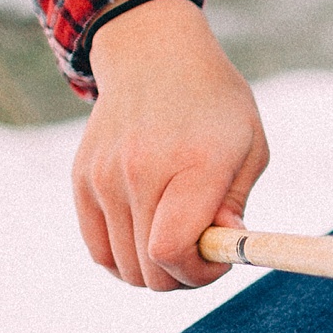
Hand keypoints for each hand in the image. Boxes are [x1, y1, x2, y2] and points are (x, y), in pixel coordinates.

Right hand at [72, 0, 269, 291]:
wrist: (155, 56)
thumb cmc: (215, 106)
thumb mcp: (250, 146)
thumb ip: (237, 205)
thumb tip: (221, 251)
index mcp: (194, 162)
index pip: (174, 249)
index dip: (198, 274)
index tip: (218, 260)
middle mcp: (142, 171)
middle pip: (149, 269)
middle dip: (183, 276)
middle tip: (202, 255)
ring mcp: (105, 177)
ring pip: (123, 267)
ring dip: (154, 270)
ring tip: (178, 242)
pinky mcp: (82, 180)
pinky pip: (99, 250)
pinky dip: (124, 259)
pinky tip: (148, 238)